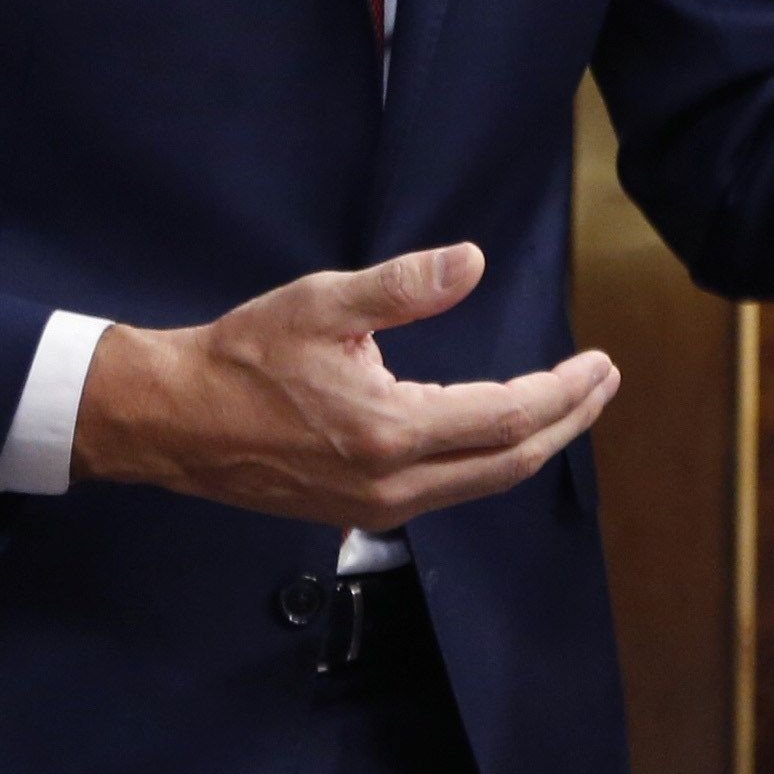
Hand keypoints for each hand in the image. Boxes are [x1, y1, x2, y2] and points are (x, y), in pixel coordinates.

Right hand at [73, 244, 619, 531]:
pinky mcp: (354, 511)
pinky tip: (498, 433)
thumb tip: (473, 262)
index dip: (565, 392)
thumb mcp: (325, 302)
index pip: (509, 418)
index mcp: (392, 432)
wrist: (170, 419)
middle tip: (603, 384)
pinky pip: (445, 492)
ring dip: (532, 444)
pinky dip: (488, 462)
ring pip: (480, 484)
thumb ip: (405, 286)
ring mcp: (373, 506)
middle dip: (567, 423)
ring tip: (567, 405)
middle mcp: (393, 483)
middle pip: (510, 463)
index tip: (601, 363)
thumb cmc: (243, 356)